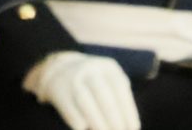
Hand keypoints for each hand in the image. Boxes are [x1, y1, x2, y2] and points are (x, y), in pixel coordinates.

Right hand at [21, 50, 139, 129]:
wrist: (58, 68)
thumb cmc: (94, 81)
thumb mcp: (110, 79)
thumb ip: (121, 96)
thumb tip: (131, 124)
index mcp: (107, 67)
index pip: (120, 89)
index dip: (128, 111)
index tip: (133, 128)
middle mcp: (89, 70)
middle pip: (104, 97)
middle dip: (114, 120)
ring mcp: (72, 79)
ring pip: (86, 103)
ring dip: (98, 123)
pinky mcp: (58, 91)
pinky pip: (69, 108)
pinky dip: (77, 121)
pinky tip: (84, 128)